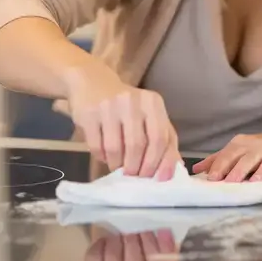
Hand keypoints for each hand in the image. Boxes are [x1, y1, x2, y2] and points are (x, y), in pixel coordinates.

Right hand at [63, 63, 180, 179]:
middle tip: (134, 176)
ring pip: (115, 149)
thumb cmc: (127, 106)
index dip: (160, 162)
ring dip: (118, 165)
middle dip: (137, 168)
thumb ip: (164, 139)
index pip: (162, 137)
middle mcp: (132, 101)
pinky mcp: (88, 114)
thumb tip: (172, 170)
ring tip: (119, 167)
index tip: (157, 178)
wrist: (92, 82)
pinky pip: (96, 146)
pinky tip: (105, 155)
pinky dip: (102, 157)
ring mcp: (108, 106)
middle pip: (138, 145)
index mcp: (152, 102)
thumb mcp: (150, 116)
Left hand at [191, 122, 261, 182]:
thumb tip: (196, 169)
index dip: (219, 166)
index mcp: (242, 144)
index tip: (210, 179)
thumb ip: (219, 159)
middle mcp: (258, 147)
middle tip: (228, 183)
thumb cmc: (261, 147)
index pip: (228, 154)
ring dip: (260, 173)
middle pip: (246, 158)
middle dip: (237, 171)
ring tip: (253, 183)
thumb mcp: (239, 149)